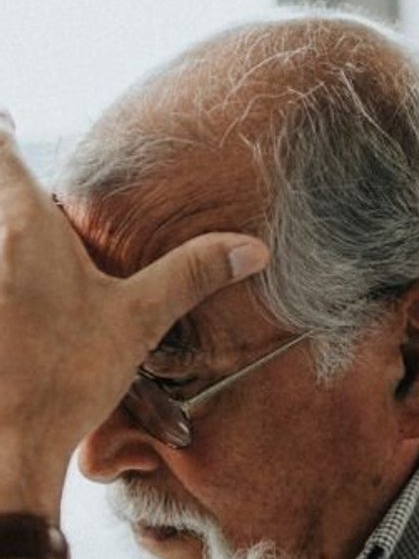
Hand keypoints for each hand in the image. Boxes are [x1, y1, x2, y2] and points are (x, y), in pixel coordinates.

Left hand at [0, 111, 267, 514]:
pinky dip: (0, 273)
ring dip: (3, 229)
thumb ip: (191, 274)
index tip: (6, 118)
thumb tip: (253, 249)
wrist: (6, 439)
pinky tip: (13, 302)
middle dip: (6, 180)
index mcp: (27, 225)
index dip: (1, 129)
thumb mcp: (138, 321)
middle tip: (14, 162)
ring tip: (24, 252)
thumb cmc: (68, 375)